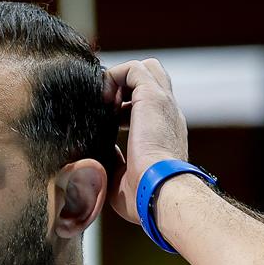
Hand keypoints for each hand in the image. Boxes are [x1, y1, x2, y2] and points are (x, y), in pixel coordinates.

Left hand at [103, 59, 189, 224]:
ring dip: (118, 79)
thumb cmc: (142, 196)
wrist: (161, 192)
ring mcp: (163, 103)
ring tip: (102, 102)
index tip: (105, 121)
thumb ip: (111, 160)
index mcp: (164, 133)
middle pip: (151, 78)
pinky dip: (114, 77)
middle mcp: (167, 114)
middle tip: (104, 107)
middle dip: (124, 86)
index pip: (148, 106)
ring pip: (144, 68)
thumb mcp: (121, 177)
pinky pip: (133, 69)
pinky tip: (102, 101)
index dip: (124, 108)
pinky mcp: (153, 97)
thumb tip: (96, 151)